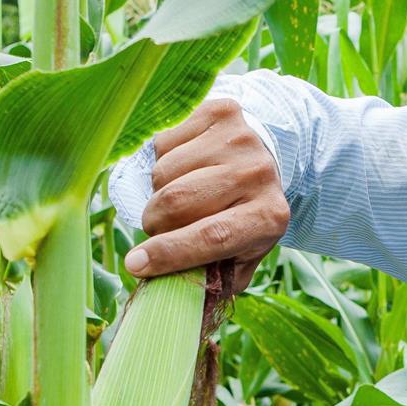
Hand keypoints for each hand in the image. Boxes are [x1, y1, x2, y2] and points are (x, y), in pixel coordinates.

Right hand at [126, 98, 287, 291]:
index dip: (168, 254)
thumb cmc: (246, 215)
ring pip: (164, 171)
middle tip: (157, 229)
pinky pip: (164, 141)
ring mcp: (240, 137)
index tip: (135, 265)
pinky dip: (163, 159)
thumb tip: (169, 295)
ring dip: (158, 190)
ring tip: (180, 194)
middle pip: (179, 201)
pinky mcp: (221, 110)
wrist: (271, 154)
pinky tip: (186, 165)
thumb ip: (210, 279)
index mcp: (269, 216)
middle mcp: (258, 173)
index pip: (212, 238)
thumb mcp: (242, 255)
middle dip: (155, 222)